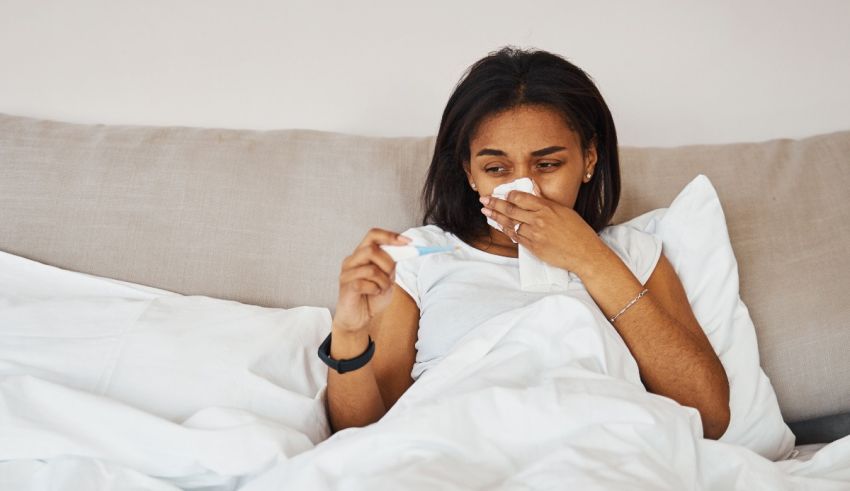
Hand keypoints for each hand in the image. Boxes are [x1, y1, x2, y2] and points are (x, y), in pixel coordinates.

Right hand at [334, 228, 410, 332]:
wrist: (359, 319)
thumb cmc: (372, 297)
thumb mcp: (387, 278)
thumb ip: (391, 263)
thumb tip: (404, 249)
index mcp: (361, 254)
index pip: (373, 235)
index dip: (390, 236)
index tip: (408, 242)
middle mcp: (352, 260)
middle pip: (371, 249)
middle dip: (388, 263)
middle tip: (390, 276)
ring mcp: (347, 273)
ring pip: (370, 269)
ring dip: (383, 281)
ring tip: (382, 288)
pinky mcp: (346, 287)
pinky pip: (363, 283)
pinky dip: (374, 289)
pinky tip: (374, 293)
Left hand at [479, 188, 603, 274]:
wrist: (584, 253)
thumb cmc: (578, 231)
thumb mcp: (564, 211)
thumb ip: (546, 204)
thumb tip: (533, 194)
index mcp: (547, 208)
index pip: (521, 198)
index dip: (508, 195)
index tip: (502, 194)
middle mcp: (538, 220)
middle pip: (510, 210)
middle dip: (494, 204)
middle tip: (484, 200)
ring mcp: (534, 234)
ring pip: (510, 224)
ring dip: (496, 217)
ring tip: (486, 212)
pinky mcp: (533, 247)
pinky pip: (516, 237)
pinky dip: (507, 231)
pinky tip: (501, 226)